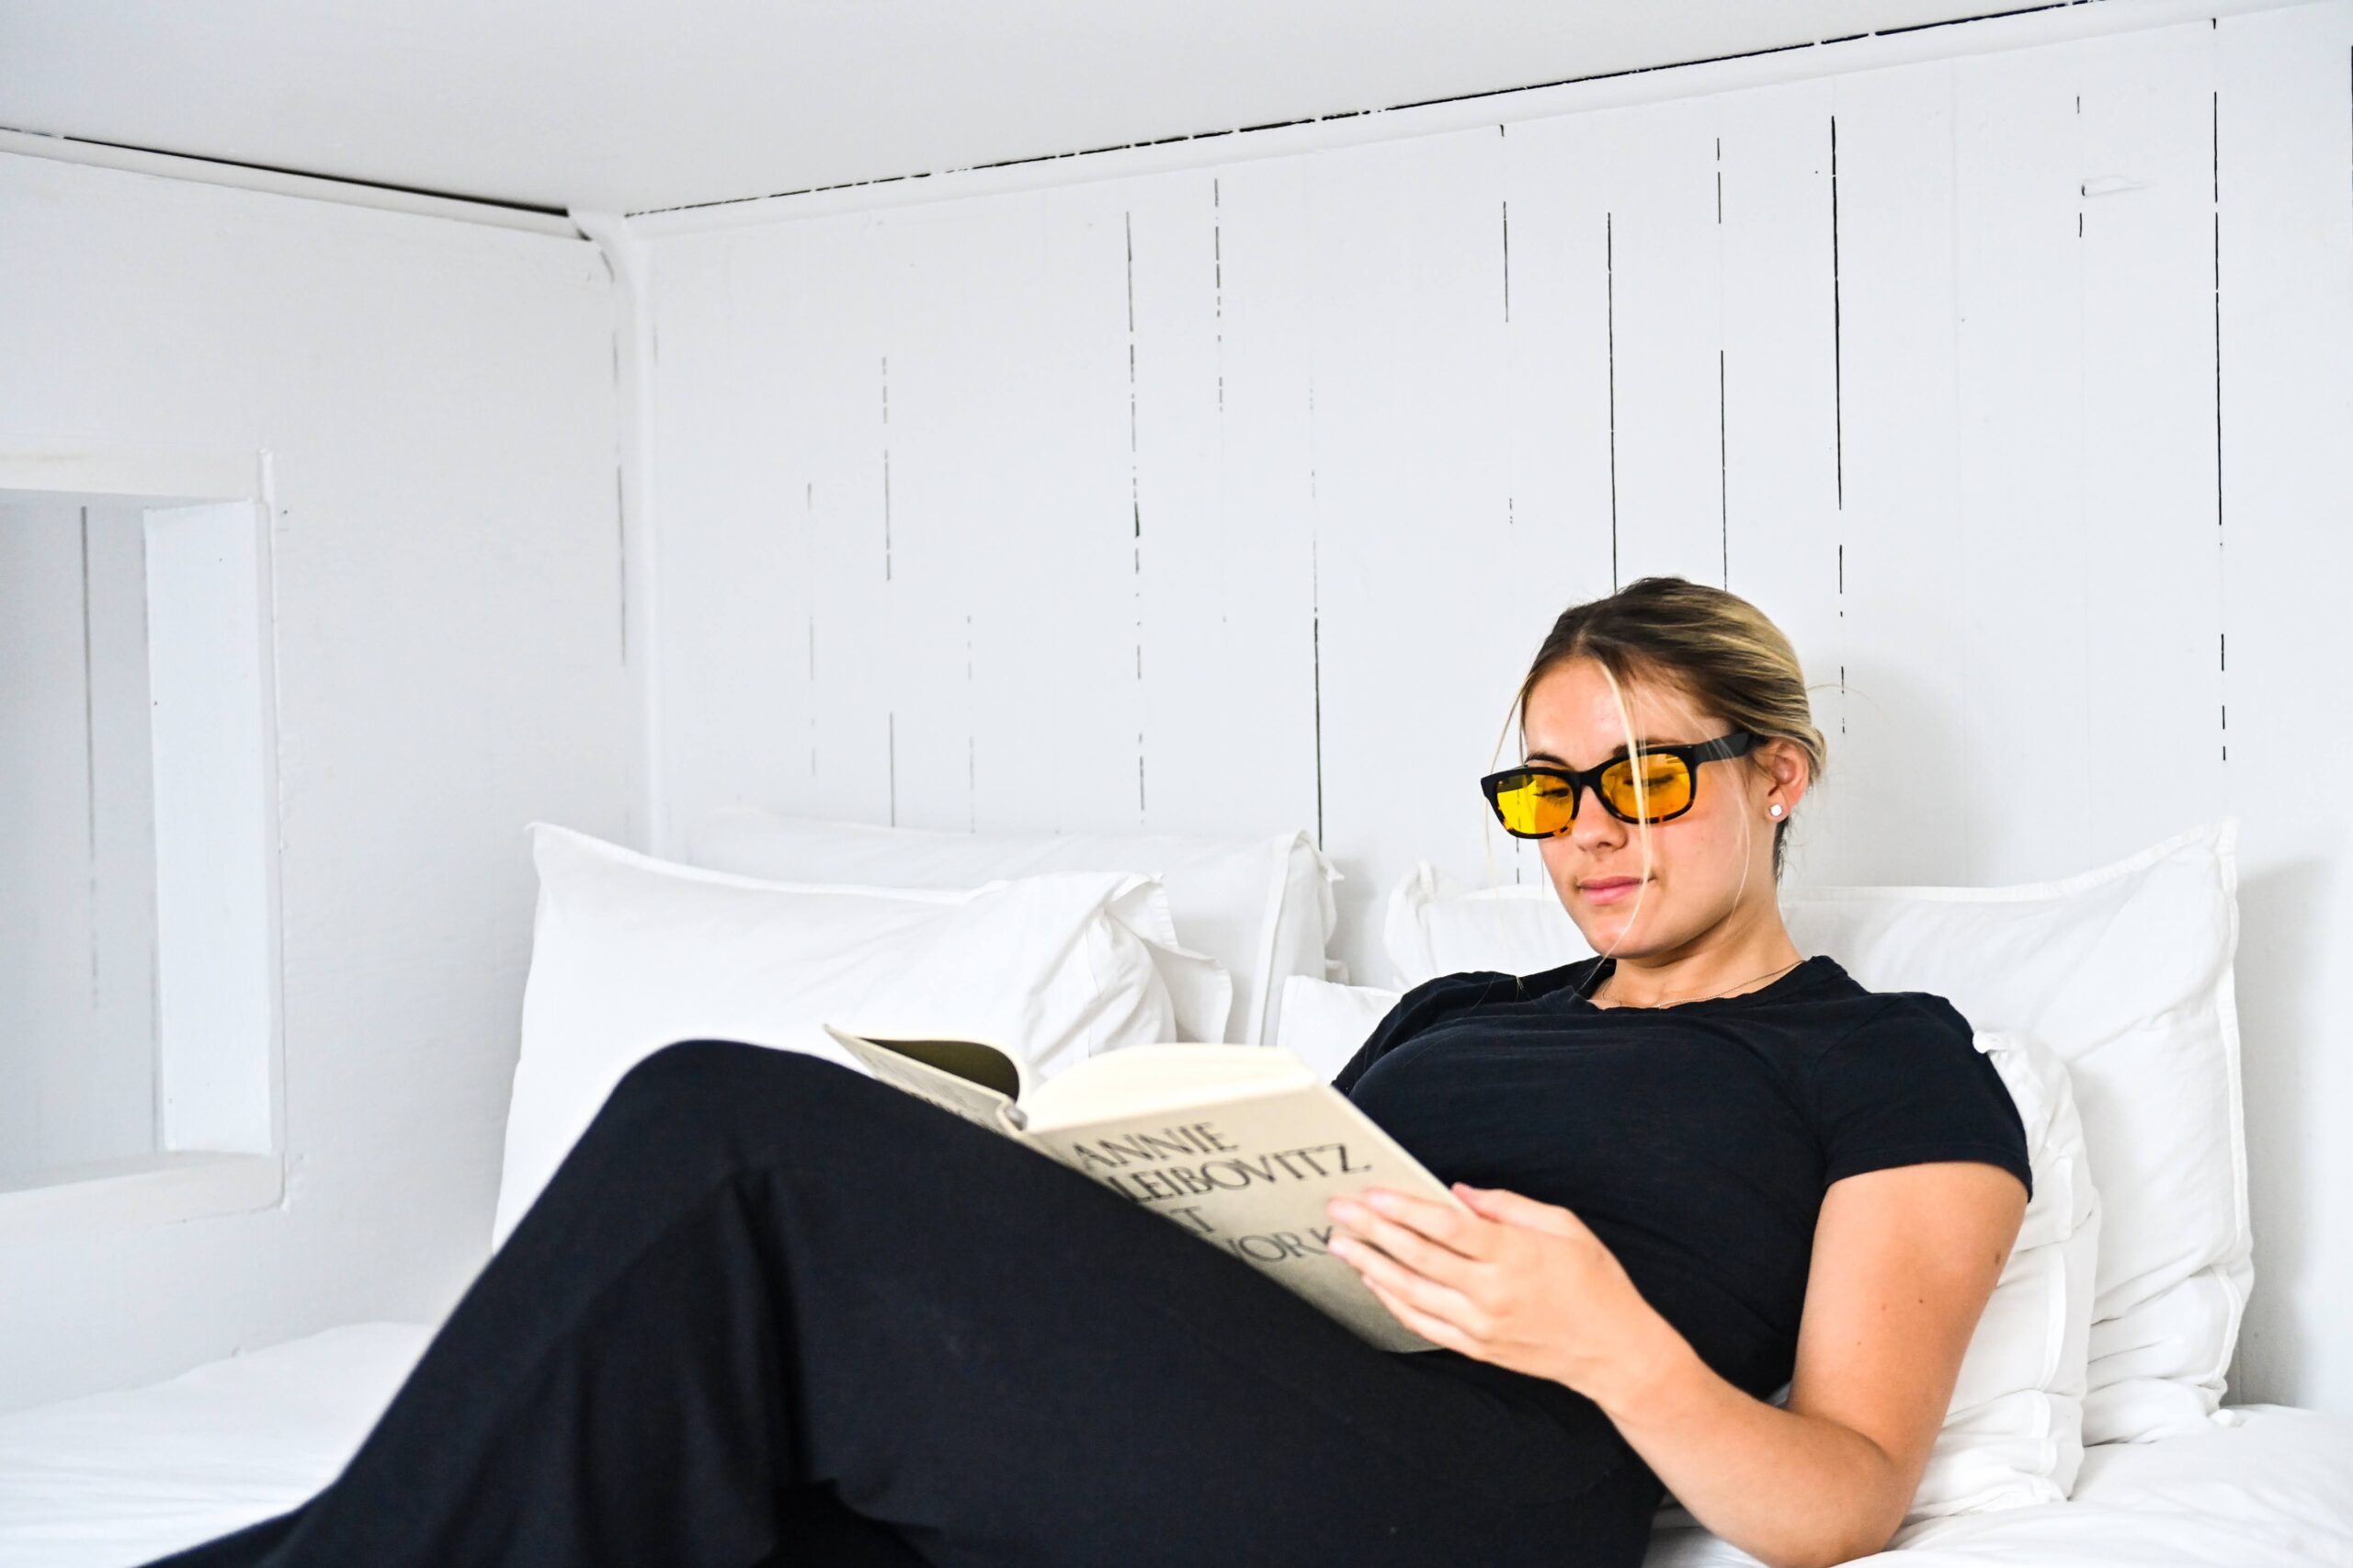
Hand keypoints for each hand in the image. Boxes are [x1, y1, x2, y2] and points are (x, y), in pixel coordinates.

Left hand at [1326, 1182, 1664, 1397]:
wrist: (1615, 1352)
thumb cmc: (1594, 1281)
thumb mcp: (1564, 1226)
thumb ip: (1507, 1206)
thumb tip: (1457, 1192)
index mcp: (1514, 1255)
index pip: (1446, 1227)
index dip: (1405, 1208)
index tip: (1372, 1192)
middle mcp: (1492, 1293)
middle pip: (1418, 1257)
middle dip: (1372, 1230)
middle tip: (1338, 1210)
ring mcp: (1481, 1325)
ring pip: (1411, 1292)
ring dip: (1370, 1265)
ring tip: (1340, 1243)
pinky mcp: (1476, 1348)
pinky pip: (1422, 1324)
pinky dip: (1392, 1302)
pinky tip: (1373, 1280)